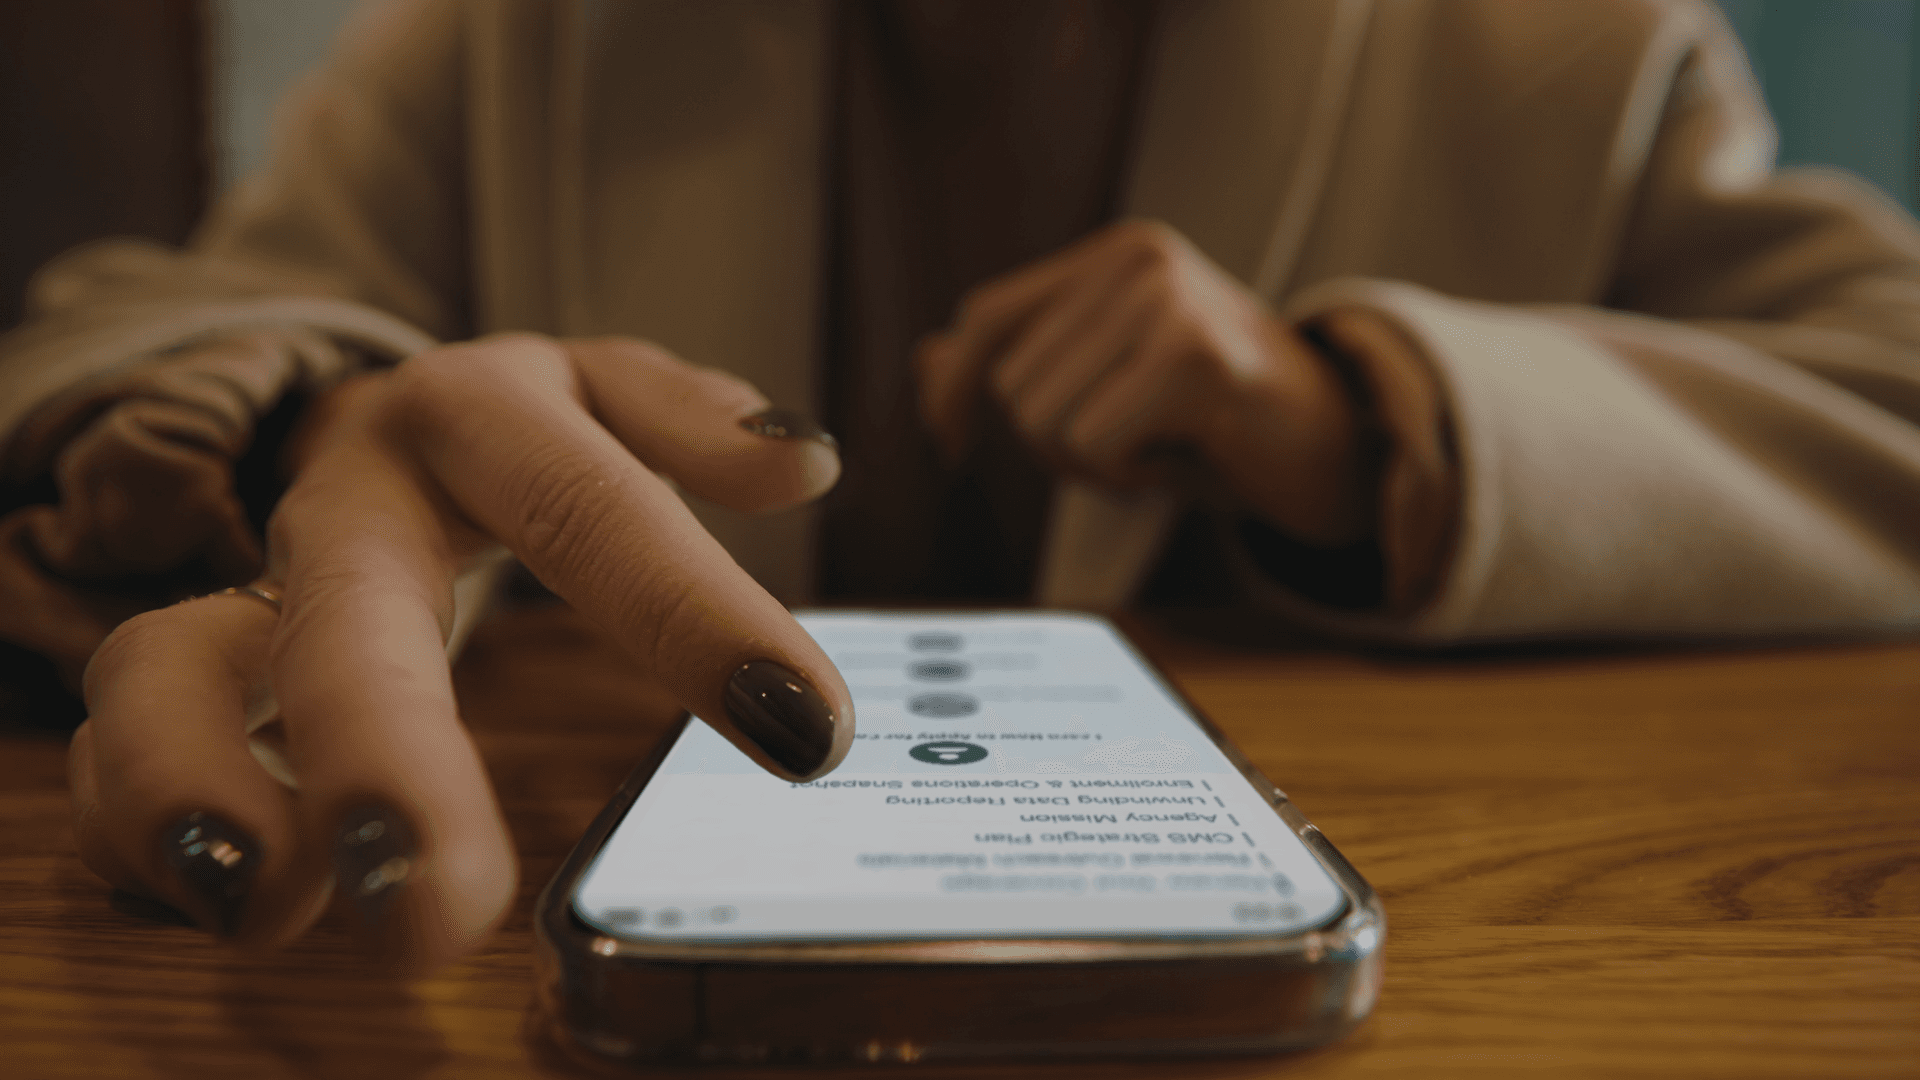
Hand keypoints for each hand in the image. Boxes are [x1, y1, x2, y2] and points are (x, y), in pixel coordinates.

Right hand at [66, 334, 851, 968]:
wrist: (367, 423)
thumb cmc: (516, 433)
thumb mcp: (604, 389)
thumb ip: (692, 418)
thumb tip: (804, 462)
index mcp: (478, 416)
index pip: (595, 509)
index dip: (697, 617)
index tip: (804, 734)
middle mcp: (351, 496)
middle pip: (345, 609)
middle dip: (381, 751)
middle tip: (435, 904)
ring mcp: (251, 583)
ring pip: (168, 671)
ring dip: (195, 790)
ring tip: (270, 909)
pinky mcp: (185, 664)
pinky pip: (116, 745)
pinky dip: (141, 827)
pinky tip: (235, 901)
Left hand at [916, 219, 1380, 546]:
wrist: (1347, 451)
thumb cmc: (1226, 424)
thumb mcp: (1115, 385)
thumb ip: (1027, 365)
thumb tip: (925, 363)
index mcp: (1118, 252)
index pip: (988, 317)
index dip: (954, 388)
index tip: (947, 443)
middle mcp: (1139, 257)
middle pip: (1008, 383)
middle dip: (1052, 444)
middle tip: (1134, 449)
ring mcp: (1168, 299)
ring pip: (1041, 418)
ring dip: (1093, 463)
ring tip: (1163, 449)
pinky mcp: (1193, 356)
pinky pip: (1093, 442)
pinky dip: (1128, 476)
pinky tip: (1187, 460)